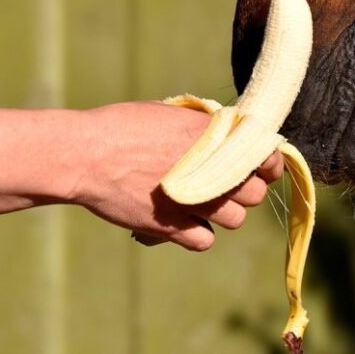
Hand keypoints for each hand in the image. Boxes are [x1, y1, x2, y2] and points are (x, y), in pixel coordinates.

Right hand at [75, 102, 283, 250]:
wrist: (86, 155)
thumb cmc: (120, 126)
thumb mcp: (166, 113)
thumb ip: (200, 126)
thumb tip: (218, 133)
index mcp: (214, 136)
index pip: (267, 156)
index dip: (267, 164)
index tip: (259, 167)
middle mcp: (213, 170)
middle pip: (256, 194)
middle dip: (244, 191)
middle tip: (223, 186)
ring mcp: (196, 202)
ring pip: (236, 220)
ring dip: (223, 213)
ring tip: (201, 204)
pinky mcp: (174, 227)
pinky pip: (205, 241)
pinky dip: (197, 234)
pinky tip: (183, 222)